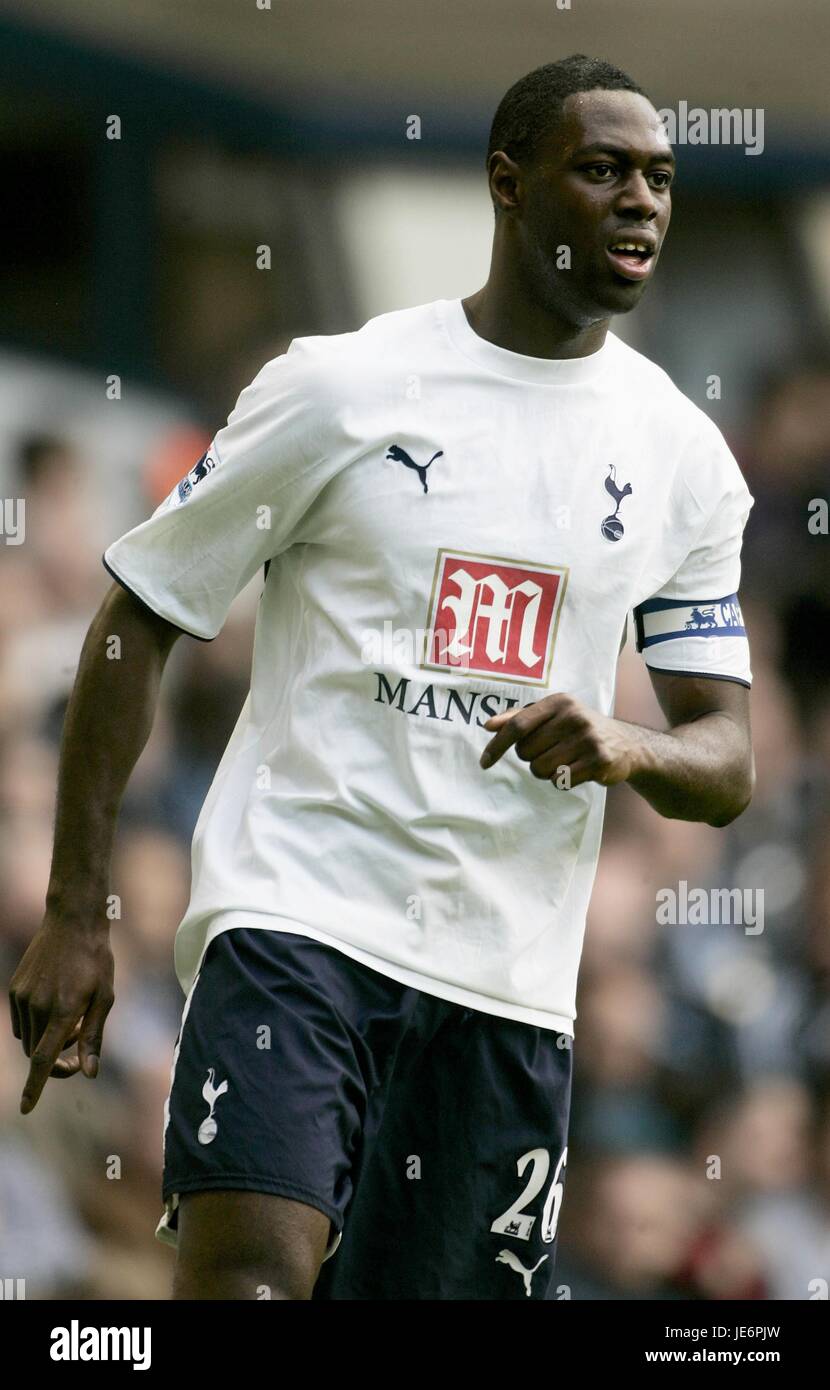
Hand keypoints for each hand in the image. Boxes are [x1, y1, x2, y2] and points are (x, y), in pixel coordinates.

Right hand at [8, 913, 114, 1113]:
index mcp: (63, 1012)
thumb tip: (88, 1073)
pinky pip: (22, 1022)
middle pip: (38, 1053)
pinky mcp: (14, 988)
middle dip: (56, 1059)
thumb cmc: (96, 960)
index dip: (35, 1087)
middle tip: (79, 1045)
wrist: (72, 922)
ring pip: (29, 1039)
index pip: (43, 1060)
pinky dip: (36, 1025)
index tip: (26, 1108)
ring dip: (47, 1040)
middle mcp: (37, 1007)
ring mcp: (22, 997)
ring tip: (72, 1016)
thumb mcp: (105, 997)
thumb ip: (94, 1037)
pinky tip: (56, 1005)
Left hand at [479, 692, 641, 787]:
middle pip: (526, 752)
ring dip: (547, 772)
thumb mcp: (552, 717)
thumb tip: (489, 725)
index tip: (484, 763)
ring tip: (566, 761)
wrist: (626, 744)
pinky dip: (562, 781)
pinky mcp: (598, 761)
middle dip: (532, 758)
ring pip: (540, 769)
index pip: (518, 725)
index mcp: (559, 702)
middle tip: (553, 752)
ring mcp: (588, 738)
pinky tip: (577, 771)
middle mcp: (574, 716)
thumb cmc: (578, 730)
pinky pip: (560, 781)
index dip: (498, 745)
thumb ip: (519, 719)